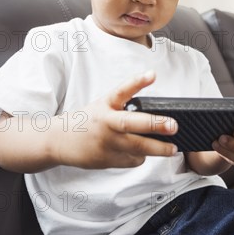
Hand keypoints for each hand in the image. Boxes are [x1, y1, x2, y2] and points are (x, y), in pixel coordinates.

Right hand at [53, 70, 177, 168]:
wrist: (60, 141)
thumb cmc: (88, 121)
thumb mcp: (103, 106)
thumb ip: (124, 108)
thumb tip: (155, 114)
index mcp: (105, 105)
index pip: (122, 90)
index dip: (137, 82)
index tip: (152, 74)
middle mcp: (106, 123)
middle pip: (132, 123)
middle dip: (155, 125)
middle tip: (173, 125)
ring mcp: (107, 143)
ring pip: (137, 147)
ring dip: (158, 149)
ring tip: (173, 148)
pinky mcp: (108, 159)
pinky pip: (132, 159)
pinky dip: (140, 156)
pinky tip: (141, 153)